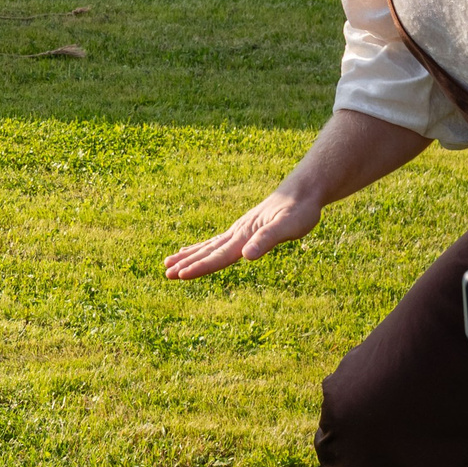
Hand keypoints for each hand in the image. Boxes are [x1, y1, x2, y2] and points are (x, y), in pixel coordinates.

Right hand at [163, 188, 323, 278]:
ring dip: (189, 256)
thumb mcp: (288, 226)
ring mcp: (238, 231)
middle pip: (208, 251)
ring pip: (208, 247)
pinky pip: (217, 242)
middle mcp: (237, 234)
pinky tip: (194, 250)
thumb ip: (267, 239)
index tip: (180, 275)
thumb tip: (247, 256)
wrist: (302, 191)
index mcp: (245, 236)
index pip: (218, 255)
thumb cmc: (299, 210)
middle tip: (165, 273)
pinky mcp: (243, 231)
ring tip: (168, 263)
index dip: (199, 266)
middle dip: (187, 263)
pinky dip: (202, 248)